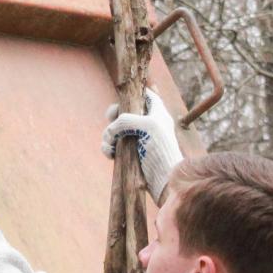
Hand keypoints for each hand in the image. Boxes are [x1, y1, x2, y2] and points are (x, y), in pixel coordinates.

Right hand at [102, 89, 185, 203]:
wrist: (164, 179)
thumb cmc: (161, 149)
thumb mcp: (147, 126)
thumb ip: (126, 120)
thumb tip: (110, 131)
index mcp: (157, 113)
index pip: (146, 95)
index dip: (133, 93)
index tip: (122, 97)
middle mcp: (147, 124)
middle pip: (125, 111)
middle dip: (114, 115)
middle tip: (110, 119)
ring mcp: (137, 139)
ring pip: (115, 129)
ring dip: (108, 135)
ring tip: (109, 145)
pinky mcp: (129, 154)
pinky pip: (112, 146)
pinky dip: (107, 147)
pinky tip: (109, 153)